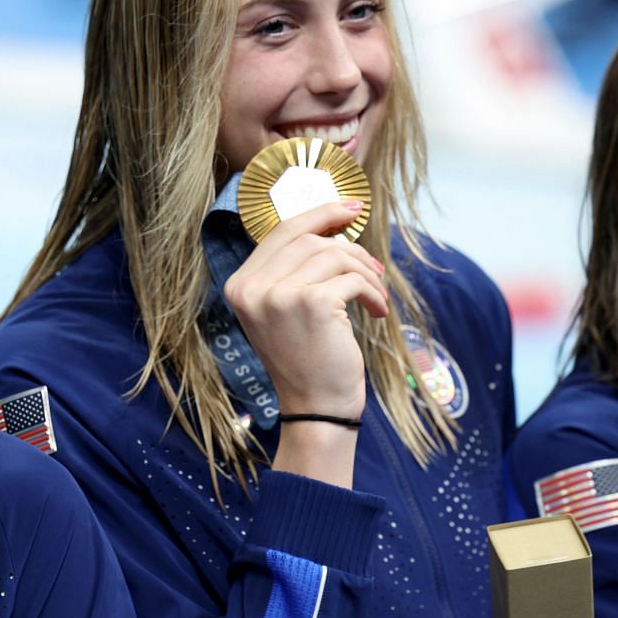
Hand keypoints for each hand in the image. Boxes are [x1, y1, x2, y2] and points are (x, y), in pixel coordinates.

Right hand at [223, 200, 384, 421]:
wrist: (316, 408)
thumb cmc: (307, 359)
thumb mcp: (286, 310)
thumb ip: (294, 270)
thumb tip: (335, 225)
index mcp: (240, 285)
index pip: (282, 232)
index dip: (321, 214)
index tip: (353, 208)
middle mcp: (252, 288)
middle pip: (311, 238)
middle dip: (350, 249)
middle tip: (374, 270)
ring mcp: (278, 295)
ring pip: (335, 255)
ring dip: (366, 273)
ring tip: (376, 296)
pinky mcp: (311, 303)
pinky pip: (353, 278)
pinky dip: (373, 292)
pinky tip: (378, 312)